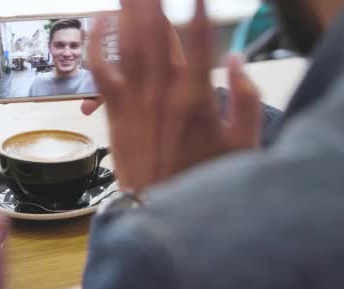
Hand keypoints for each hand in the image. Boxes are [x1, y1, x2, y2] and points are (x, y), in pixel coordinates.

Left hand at [89, 0, 260, 191]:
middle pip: (159, 33)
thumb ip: (246, 102)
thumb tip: (237, 61)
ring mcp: (135, 101)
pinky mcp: (114, 113)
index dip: (198, 10)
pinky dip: (97, 44)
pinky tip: (99, 19)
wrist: (159, 212)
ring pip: (129, 44)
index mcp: (197, 98)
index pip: (201, 41)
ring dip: (129, 10)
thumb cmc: (203, 182)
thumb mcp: (242, 148)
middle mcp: (162, 93)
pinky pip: (100, 71)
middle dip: (154, 0)